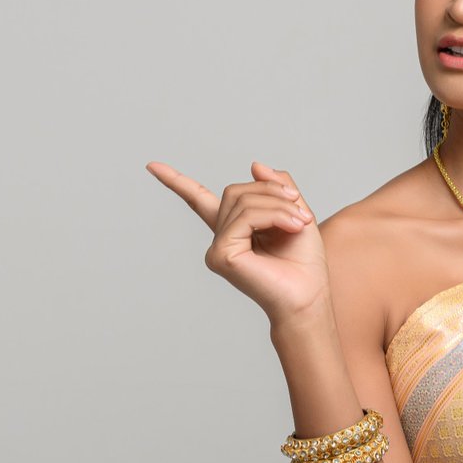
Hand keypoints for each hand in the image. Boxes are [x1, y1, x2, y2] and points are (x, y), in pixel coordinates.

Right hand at [145, 159, 328, 322]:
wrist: (309, 297)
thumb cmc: (304, 263)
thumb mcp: (295, 213)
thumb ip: (275, 188)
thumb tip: (254, 164)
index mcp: (233, 230)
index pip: (197, 200)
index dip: (175, 181)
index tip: (153, 166)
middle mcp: (221, 238)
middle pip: (235, 191)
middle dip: (271, 192)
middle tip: (300, 210)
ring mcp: (217, 248)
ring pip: (243, 201)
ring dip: (278, 204)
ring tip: (300, 222)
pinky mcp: (222, 255)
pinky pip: (246, 217)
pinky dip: (275, 215)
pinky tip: (293, 227)